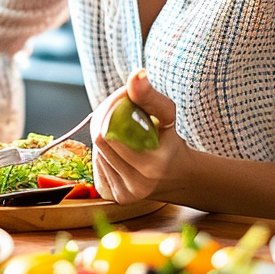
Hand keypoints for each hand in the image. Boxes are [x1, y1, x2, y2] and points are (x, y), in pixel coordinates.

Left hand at [90, 69, 185, 203]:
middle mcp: (138, 186)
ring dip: (104, 138)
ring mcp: (125, 195)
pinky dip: (105, 155)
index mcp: (153, 166)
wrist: (177, 176)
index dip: (109, 111)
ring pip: (97, 154)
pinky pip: (98, 168)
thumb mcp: (167, 115)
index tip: (121, 99)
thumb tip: (136, 75)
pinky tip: (120, 151)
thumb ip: (150, 96)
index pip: (108, 135)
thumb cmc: (170, 141)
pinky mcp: (114, 198)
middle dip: (104, 122)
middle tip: (118, 111)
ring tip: (121, 131)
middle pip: (100, 143)